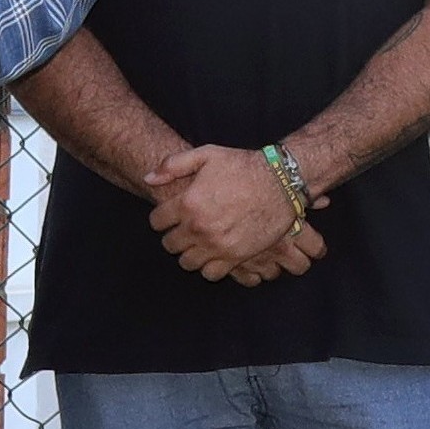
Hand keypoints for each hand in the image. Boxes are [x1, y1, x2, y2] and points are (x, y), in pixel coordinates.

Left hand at [144, 143, 321, 282]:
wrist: (281, 182)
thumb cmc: (243, 166)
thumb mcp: (207, 155)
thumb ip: (173, 165)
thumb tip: (148, 179)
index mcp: (188, 203)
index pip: (156, 222)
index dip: (161, 218)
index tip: (169, 216)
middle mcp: (199, 227)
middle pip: (169, 244)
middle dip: (173, 236)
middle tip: (184, 229)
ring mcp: (217, 245)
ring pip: (186, 262)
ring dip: (189, 253)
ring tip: (198, 244)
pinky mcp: (236, 257)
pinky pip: (210, 274)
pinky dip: (208, 267)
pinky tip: (213, 255)